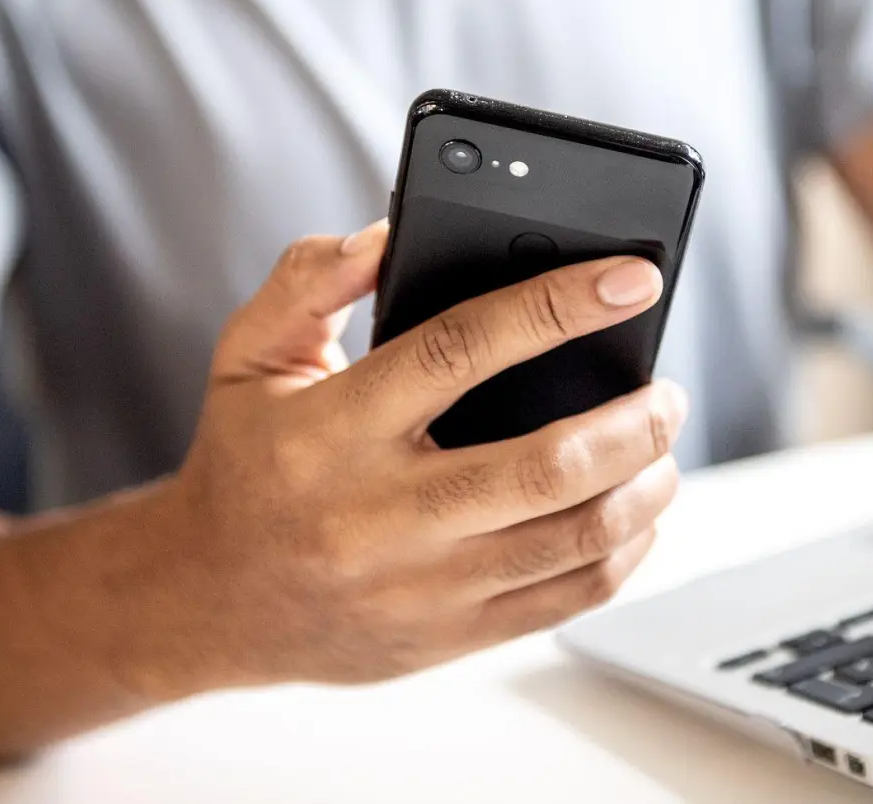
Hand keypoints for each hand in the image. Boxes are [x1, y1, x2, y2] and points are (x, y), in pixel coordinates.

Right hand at [142, 221, 686, 694]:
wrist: (205, 599)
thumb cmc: (246, 461)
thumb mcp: (247, 355)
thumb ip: (308, 281)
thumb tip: (387, 233)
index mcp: (332, 427)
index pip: (463, 349)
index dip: (560, 306)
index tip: (634, 279)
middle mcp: (378, 513)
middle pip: (545, 467)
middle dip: (633, 422)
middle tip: (667, 392)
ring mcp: (418, 586)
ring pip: (570, 540)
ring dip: (644, 487)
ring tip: (662, 448)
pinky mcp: (446, 639)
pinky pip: (563, 599)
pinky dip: (623, 554)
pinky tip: (637, 515)